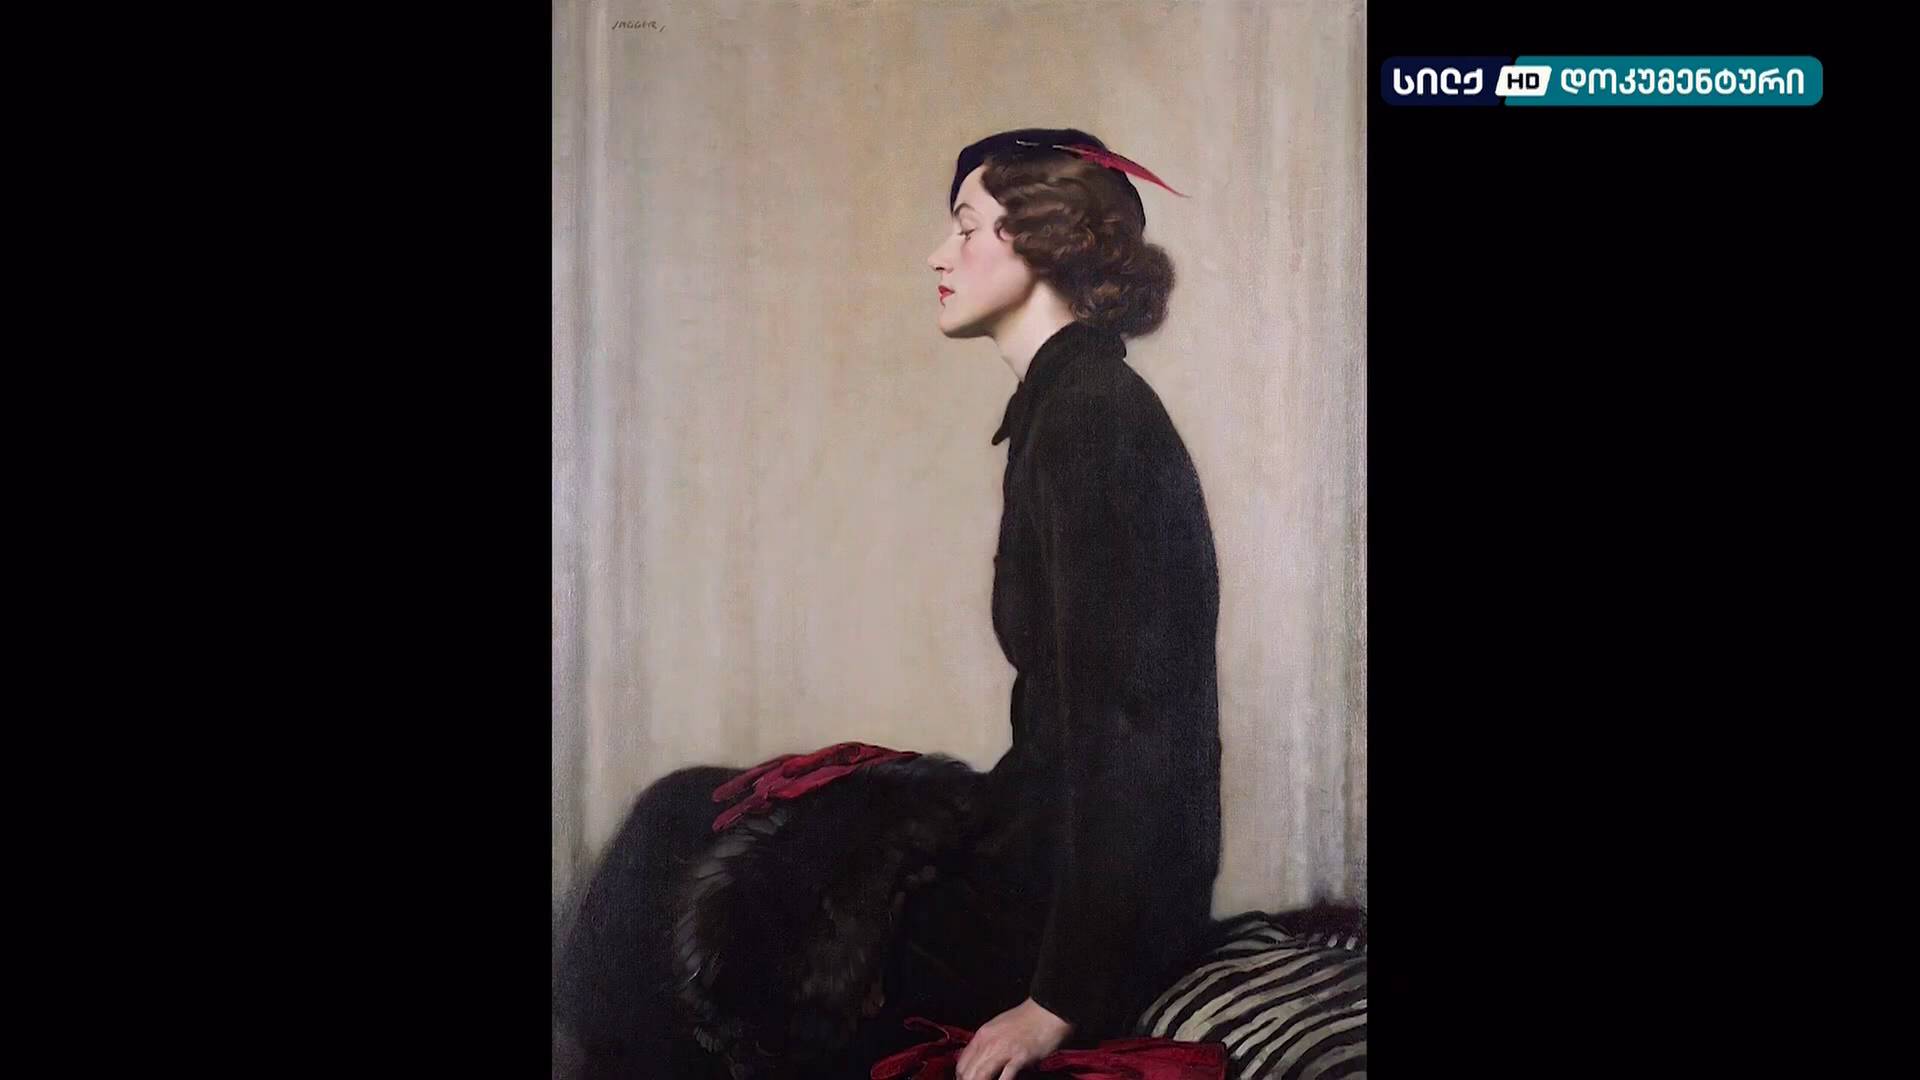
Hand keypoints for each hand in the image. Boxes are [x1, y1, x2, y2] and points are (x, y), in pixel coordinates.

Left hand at [954, 998, 1072, 1079]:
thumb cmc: (1028, 1019)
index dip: (963, 1077)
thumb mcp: (999, 1027)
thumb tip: (980, 1061)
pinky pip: (1004, 1078)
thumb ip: (988, 1044)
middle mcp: (989, 1043)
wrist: (1048, 1010)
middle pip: (968, 1073)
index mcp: (982, 1036)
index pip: (962, 1064)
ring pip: (980, 1076)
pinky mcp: (1020, 1057)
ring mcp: (1003, 1050)